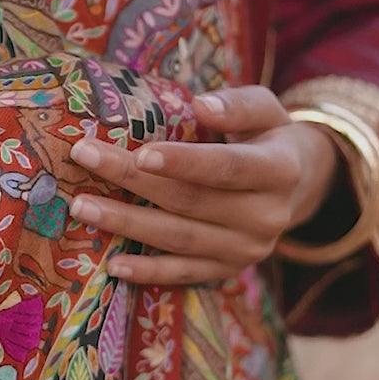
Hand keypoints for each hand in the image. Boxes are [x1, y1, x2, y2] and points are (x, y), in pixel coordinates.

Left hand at [68, 85, 340, 285]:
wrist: (296, 186)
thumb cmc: (266, 137)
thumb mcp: (265, 110)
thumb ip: (238, 105)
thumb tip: (201, 105)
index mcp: (279, 171)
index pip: (227, 168)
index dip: (185, 163)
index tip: (142, 153)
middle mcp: (267, 217)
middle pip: (191, 201)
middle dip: (133, 180)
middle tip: (85, 157)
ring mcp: (247, 250)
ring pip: (179, 239)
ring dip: (127, 224)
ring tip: (82, 206)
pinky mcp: (227, 270)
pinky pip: (183, 274)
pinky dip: (147, 272)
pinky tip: (112, 264)